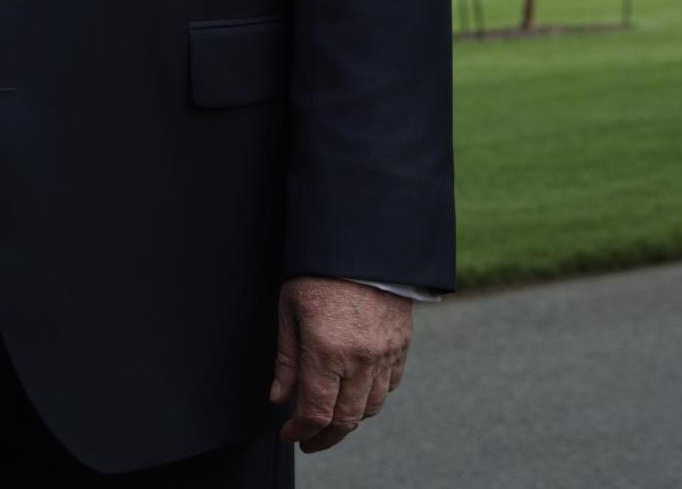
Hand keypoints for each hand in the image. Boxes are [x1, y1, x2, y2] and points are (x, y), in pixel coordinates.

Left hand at [268, 275, 410, 452]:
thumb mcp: (290, 310)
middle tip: (308, 439)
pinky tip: (356, 391)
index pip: (316, 412)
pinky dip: (373, 396)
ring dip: (349, 418)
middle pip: (345, 419)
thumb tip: (279, 399)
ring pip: (370, 407)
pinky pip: (391, 385)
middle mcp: (360, 359)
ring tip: (331, 415)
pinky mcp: (401, 344)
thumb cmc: (318, 272)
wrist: (363, 242)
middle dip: (324, 436)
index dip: (300, 431)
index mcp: (326, 351)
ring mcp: (385, 353)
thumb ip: (287, 360)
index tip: (289, 433)